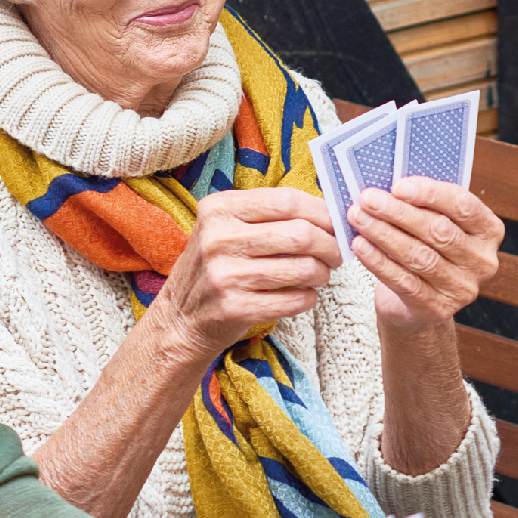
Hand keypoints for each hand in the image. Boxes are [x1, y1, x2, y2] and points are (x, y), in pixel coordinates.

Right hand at [156, 187, 339, 363]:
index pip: (286, 201)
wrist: (181, 317)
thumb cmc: (217, 266)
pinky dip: (309, 298)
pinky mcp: (234, 308)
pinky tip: (304, 295)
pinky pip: (293, 300)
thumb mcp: (226, 227)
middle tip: (336, 253)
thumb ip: (267, 214)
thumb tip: (327, 210)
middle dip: (329, 245)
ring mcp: (224, 275)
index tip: (335, 223)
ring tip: (320, 274)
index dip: (321, 212)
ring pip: (302, 268)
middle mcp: (218, 238)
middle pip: (300, 234)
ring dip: (322, 273)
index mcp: (219, 208)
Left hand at [346, 177, 502, 329]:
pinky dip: (379, 261)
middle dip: (399, 212)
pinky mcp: (437, 309)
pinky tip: (360, 245)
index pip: (464, 206)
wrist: (417, 304)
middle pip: (439, 231)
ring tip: (359, 218)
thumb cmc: (426, 249)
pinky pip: (404, 281)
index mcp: (489, 231)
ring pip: (419, 256)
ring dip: (384, 234)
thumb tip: (390, 185)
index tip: (397, 186)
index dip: (431, 193)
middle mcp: (482, 261)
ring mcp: (462, 289)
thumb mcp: (434, 224)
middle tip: (368, 199)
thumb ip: (425, 205)